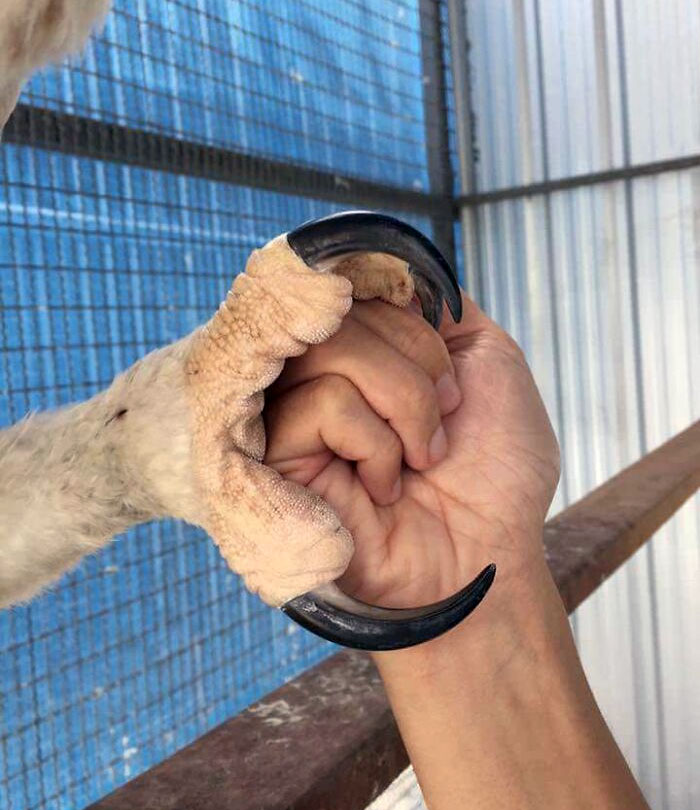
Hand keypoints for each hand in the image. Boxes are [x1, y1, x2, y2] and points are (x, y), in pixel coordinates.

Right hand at [264, 291, 559, 608]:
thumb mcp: (491, 359)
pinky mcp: (283, 459)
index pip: (359, 284)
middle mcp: (328, 375)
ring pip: (331, 352)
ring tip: (420, 459)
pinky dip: (376, 444)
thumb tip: (392, 267)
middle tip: (445, 422)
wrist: (489, 552)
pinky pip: (322, 406)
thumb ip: (438, 306)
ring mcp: (301, 415)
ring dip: (403, 405)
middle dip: (417, 365)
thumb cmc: (497, 469)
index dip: (406, 315)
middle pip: (344, 311)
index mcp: (372, 351)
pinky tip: (384, 486)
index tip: (445, 363)